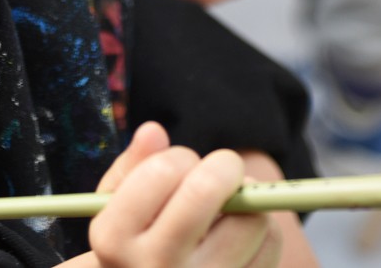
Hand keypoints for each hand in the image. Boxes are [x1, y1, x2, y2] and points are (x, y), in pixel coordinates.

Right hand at [85, 124, 278, 267]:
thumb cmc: (128, 248)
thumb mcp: (110, 211)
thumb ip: (128, 169)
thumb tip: (154, 131)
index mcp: (114, 239)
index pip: (162, 171)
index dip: (179, 157)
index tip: (180, 166)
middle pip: (208, 190)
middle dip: (223, 165)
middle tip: (222, 169)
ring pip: (250, 217)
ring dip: (246, 198)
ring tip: (229, 203)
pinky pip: (270, 244)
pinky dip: (263, 226)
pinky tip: (240, 229)